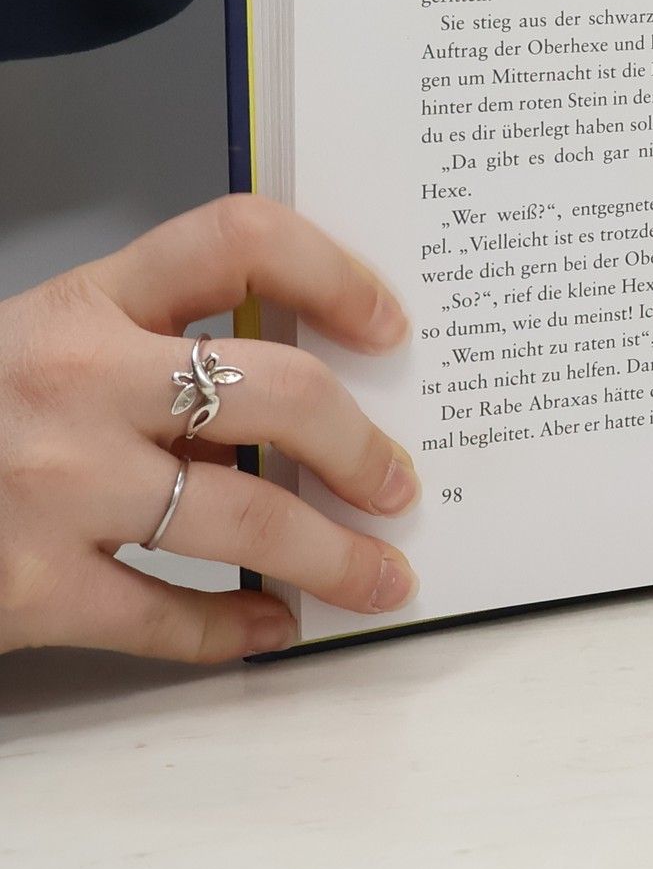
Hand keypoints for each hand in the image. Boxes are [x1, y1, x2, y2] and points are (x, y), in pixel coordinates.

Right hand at [0, 196, 420, 662]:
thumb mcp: (42, 351)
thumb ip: (146, 359)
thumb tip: (291, 406)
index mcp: (85, 303)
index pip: (237, 240)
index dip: (334, 270)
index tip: (389, 321)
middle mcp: (78, 382)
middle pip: (280, 389)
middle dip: (363, 444)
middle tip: (400, 481)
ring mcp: (54, 486)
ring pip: (246, 517)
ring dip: (335, 554)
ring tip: (380, 575)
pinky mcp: (28, 586)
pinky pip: (166, 615)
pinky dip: (235, 628)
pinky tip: (274, 626)